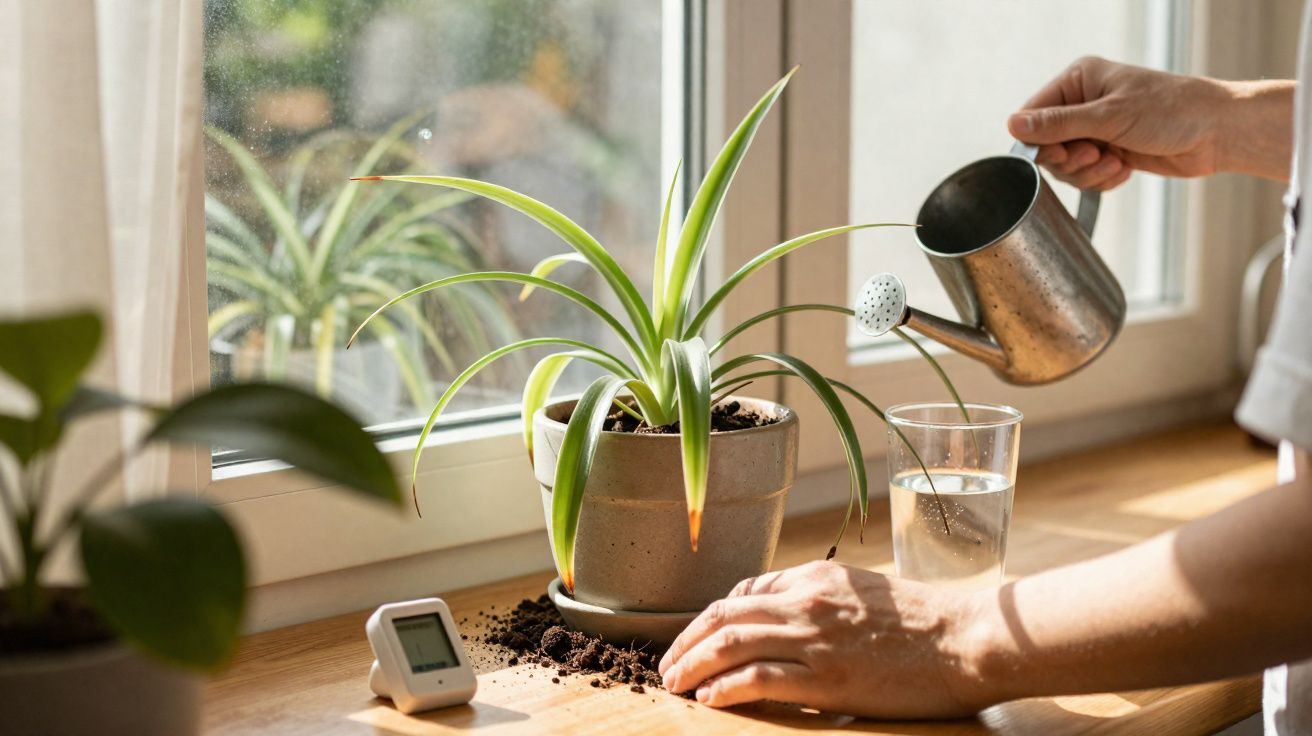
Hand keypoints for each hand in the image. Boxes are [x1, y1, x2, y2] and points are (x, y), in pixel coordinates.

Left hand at [657, 561, 994, 717]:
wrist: (968, 639)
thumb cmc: (924, 621)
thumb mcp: (861, 592)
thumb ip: (819, 598)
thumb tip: (780, 614)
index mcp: (814, 576)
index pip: (743, 593)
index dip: (709, 619)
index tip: (695, 640)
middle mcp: (805, 600)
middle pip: (723, 616)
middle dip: (686, 641)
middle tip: (667, 666)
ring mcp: (814, 637)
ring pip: (730, 643)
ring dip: (692, 664)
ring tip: (674, 684)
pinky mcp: (827, 676)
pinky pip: (759, 679)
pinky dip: (725, 688)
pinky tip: (709, 699)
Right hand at [1008, 56, 1238, 190]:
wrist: (1216, 132)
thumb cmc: (1170, 111)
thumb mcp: (1108, 116)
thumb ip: (1057, 124)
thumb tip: (1012, 125)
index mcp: (1078, 81)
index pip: (1032, 116)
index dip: (1039, 142)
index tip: (1061, 154)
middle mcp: (1082, 104)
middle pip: (1045, 146)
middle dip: (1069, 160)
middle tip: (1096, 155)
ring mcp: (1095, 130)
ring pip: (1065, 166)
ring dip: (1088, 172)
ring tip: (1116, 163)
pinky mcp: (1108, 152)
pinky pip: (1085, 177)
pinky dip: (1102, 179)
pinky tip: (1124, 170)